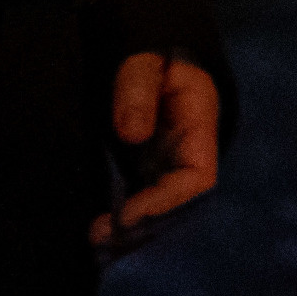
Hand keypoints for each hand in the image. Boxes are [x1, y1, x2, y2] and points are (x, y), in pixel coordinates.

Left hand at [92, 51, 219, 254]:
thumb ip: (138, 90)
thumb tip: (132, 134)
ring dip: (132, 230)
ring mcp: (168, 162)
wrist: (150, 53)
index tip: (129, 213)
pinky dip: (122, 218)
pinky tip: (96, 232)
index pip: (198, 177)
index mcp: (201, 127)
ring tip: (95, 242)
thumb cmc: (152, 54)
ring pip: (158, 207)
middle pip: (178, 203)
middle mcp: (188, 152)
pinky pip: (140, 198)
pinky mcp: (146, 167)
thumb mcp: (145, 61)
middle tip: (102, 237)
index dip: (167, 201)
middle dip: (145, 226)